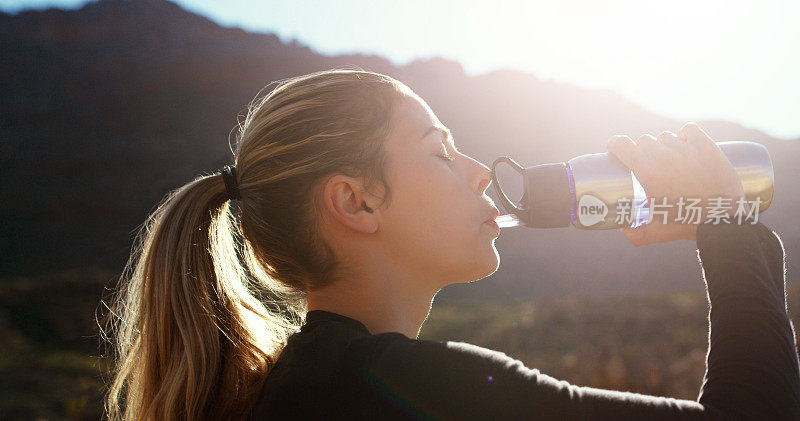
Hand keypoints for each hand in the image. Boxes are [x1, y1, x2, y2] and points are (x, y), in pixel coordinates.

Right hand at [606, 122, 744, 245]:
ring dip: (664, 145)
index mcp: (646, 171)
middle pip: (644, 140)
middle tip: (648, 163)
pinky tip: (686, 144)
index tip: (616, 149)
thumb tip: (623, 230)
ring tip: (670, 159)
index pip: (622, 144)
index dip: (615, 144)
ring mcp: (685, 148)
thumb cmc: (688, 225)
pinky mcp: (705, 146)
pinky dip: (685, 135)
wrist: (723, 219)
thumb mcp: (657, 232)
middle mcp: (663, 155)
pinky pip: (689, 130)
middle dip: (642, 150)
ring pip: (665, 136)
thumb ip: (636, 234)